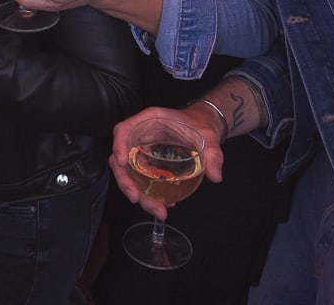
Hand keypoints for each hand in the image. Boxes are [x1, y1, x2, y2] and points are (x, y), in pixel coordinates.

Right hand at [110, 106, 224, 221]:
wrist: (204, 128)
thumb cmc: (201, 126)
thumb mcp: (210, 137)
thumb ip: (213, 155)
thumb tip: (215, 175)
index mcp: (149, 121)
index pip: (124, 129)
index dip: (118, 145)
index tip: (122, 162)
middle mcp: (140, 136)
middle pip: (121, 158)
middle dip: (126, 181)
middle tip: (137, 198)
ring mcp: (142, 151)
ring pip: (129, 174)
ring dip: (139, 194)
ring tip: (158, 210)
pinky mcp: (148, 164)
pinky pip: (141, 180)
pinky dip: (149, 194)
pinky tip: (165, 204)